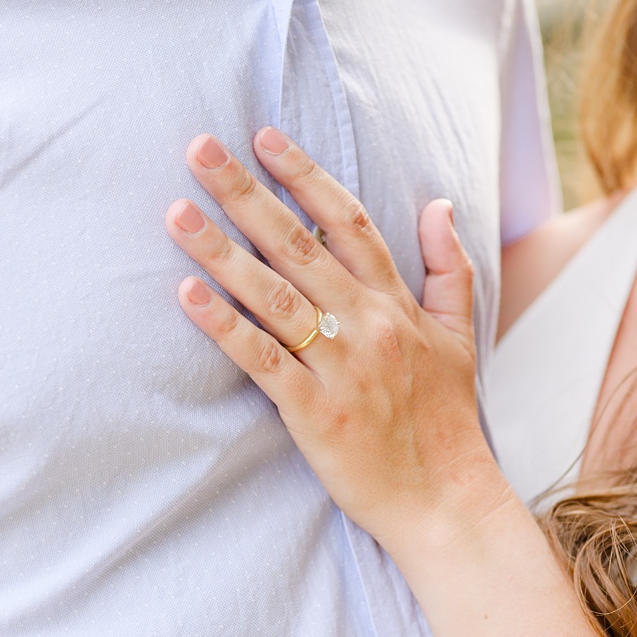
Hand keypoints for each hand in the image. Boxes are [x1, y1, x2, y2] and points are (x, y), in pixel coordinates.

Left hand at [165, 129, 515, 552]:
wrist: (445, 499)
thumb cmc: (445, 420)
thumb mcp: (460, 336)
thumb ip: (448, 268)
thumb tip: (438, 203)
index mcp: (398, 304)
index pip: (349, 223)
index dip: (306, 177)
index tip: (264, 137)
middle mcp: (369, 325)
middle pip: (300, 246)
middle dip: (246, 194)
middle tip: (198, 150)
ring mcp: (341, 367)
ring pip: (274, 296)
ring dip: (221, 251)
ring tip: (176, 213)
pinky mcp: (314, 411)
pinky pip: (261, 361)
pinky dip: (224, 327)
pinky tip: (187, 297)